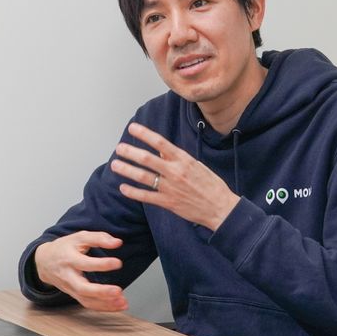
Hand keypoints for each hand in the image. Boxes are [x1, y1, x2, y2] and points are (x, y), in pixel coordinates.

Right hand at [34, 231, 128, 311]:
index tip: (117, 263)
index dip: (102, 264)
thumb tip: (118, 242)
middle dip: (101, 292)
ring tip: (123, 302)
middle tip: (118, 291)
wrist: (44, 262)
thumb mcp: (79, 237)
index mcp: (69, 259)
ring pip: (86, 300)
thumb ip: (99, 237)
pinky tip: (117, 305)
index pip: (85, 263)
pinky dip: (103, 307)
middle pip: (83, 288)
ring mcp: (71, 288)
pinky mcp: (74, 295)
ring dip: (105, 304)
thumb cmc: (64, 248)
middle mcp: (69, 276)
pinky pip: (88, 304)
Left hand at [110, 122, 239, 230]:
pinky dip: (133, 192)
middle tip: (119, 148)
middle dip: (130, 152)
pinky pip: (146, 196)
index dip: (145, 134)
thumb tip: (160, 150)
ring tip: (115, 165)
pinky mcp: (168, 203)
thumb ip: (177, 158)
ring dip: (127, 170)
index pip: (160, 142)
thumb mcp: (196, 165)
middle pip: (147, 159)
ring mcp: (170, 188)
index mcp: (183, 160)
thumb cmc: (211, 185)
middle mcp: (175, 172)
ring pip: (143, 177)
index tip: (132, 127)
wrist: (220, 208)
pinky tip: (123, 188)